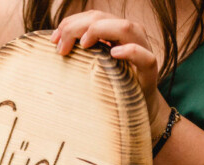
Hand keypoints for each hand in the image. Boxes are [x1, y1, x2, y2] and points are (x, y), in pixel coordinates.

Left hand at [51, 12, 168, 140]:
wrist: (137, 109)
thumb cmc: (111, 86)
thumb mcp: (93, 66)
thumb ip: (80, 52)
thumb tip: (54, 43)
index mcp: (115, 32)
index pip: (93, 16)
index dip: (71, 23)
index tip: (53, 40)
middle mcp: (130, 36)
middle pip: (104, 18)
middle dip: (78, 27)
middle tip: (62, 47)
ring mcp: (143, 50)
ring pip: (126, 28)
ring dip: (101, 31)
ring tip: (83, 44)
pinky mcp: (149, 71)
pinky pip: (144, 56)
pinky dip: (130, 51)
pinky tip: (114, 54)